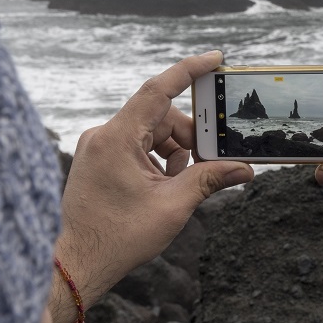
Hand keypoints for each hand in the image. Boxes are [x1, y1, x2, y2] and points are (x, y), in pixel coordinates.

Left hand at [50, 51, 252, 322]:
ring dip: (173, 151)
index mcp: (117, 139)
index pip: (158, 90)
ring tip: (182, 182)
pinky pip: (134, 145)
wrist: (79, 263)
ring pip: (149, 132)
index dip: (189, 71)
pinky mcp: (97, 159)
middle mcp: (103, 135)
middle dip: (188, 136)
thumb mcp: (173, 206)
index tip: (215, 59)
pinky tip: (165, 184)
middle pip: (159, 117)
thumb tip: (243, 169)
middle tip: (211, 159)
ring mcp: (97, 147)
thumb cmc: (118, 237)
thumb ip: (209, 179)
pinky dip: (156, 158)